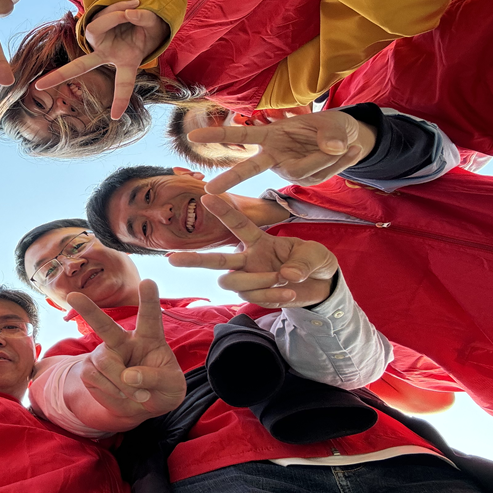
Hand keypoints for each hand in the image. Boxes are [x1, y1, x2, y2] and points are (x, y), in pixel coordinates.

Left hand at [33, 0, 168, 119]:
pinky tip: (131, 3)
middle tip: (39, 86)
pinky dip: (119, 6)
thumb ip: (143, 18)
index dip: (120, 99)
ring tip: (135, 6)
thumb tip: (128, 13)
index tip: (115, 117)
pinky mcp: (92, 26)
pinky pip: (102, 13)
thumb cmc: (147, 26)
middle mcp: (106, 54)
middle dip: (60, 75)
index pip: (122, 84)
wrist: (139, 12)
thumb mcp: (151, 24)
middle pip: (81, 66)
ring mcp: (96, 40)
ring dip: (118, 14)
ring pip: (97, 26)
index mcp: (125, 62)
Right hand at [64, 280, 185, 421]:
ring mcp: (104, 354)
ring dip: (124, 385)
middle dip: (88, 310)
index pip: (149, 317)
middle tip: (73, 296)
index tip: (148, 282)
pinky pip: (97, 379)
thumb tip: (128, 376)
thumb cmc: (162, 388)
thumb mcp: (172, 385)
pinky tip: (123, 395)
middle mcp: (123, 341)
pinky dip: (113, 393)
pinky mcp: (90, 370)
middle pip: (105, 325)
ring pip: (107, 364)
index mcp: (148, 337)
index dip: (149, 300)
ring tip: (140, 395)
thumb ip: (156, 377)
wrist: (144, 406)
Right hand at [168, 194, 338, 307]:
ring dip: (257, 282)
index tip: (206, 195)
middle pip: (216, 260)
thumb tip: (285, 275)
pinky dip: (271, 296)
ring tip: (282, 280)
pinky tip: (289, 293)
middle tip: (172, 259)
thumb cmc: (313, 262)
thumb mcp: (316, 256)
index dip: (223, 211)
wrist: (320, 286)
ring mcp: (248, 279)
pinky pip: (251, 298)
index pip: (238, 224)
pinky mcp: (254, 295)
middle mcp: (248, 259)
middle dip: (193, 259)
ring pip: (232, 281)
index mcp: (260, 240)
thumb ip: (302, 262)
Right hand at [194, 110, 374, 192]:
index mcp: (272, 136)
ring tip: (343, 144)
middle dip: (230, 179)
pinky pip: (320, 175)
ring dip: (326, 158)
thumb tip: (331, 147)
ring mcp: (289, 170)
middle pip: (250, 168)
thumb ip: (331, 134)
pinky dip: (338, 163)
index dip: (219, 136)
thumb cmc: (332, 125)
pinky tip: (347, 151)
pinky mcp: (305, 181)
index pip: (242, 137)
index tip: (193, 136)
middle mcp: (276, 156)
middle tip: (208, 191)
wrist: (347, 139)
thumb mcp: (334, 124)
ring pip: (302, 171)